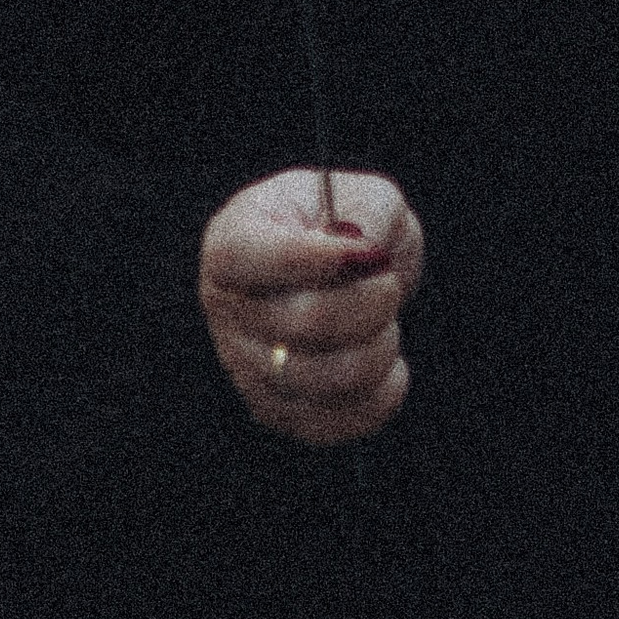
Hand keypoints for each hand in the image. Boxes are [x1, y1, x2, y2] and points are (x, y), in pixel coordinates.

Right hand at [199, 167, 424, 446]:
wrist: (346, 273)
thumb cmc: (347, 223)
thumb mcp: (363, 194)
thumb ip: (368, 213)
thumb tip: (368, 254)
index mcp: (232, 239)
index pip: (241, 256)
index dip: (307, 259)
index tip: (369, 254)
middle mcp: (226, 306)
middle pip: (297, 323)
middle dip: (368, 305)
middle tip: (391, 284)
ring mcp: (244, 364)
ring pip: (318, 380)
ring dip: (376, 351)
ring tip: (387, 324)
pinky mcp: (274, 409)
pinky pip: (327, 424)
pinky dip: (376, 399)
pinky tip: (392, 369)